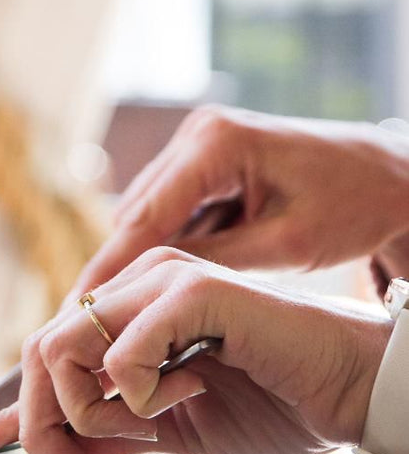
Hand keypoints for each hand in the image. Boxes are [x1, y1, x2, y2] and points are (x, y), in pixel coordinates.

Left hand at [0, 248, 389, 453]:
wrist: (352, 397)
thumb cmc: (275, 405)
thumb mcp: (170, 429)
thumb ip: (108, 431)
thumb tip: (47, 451)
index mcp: (127, 310)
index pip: (42, 352)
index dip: (10, 408)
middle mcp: (135, 284)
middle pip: (39, 350)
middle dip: (42, 422)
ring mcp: (162, 282)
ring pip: (65, 347)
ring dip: (91, 409)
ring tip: (149, 422)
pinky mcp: (196, 293)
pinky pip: (122, 349)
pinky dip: (138, 391)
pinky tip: (186, 393)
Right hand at [73, 106, 408, 296]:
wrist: (397, 176)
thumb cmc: (355, 208)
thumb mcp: (285, 247)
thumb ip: (212, 262)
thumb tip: (144, 289)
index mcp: (216, 143)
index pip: (145, 215)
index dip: (108, 266)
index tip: (77, 308)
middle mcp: (198, 134)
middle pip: (137, 211)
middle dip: (116, 265)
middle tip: (87, 319)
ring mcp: (200, 142)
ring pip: (148, 210)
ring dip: (140, 255)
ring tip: (117, 309)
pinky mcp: (207, 157)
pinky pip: (171, 206)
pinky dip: (167, 241)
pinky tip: (157, 282)